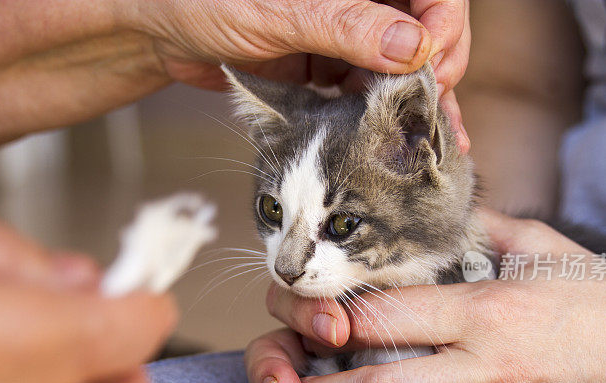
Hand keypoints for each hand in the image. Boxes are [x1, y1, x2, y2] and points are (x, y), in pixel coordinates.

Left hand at [149, 0, 469, 150]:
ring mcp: (346, 36)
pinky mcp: (328, 69)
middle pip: (426, 33)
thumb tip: (413, 48)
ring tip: (445, 143)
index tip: (435, 63)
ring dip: (421, 106)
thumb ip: (346, 26)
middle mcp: (361, 1)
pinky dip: (387, 119)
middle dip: (438, 73)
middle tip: (438, 114)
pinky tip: (406, 145)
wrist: (160, 30)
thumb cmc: (206, 0)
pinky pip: (370, 93)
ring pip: (403, 69)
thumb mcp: (280, 10)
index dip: (444, 25)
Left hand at [238, 209, 605, 382]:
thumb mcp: (540, 246)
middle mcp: (480, 367)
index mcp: (483, 308)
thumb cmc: (600, 301)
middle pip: (373, 380)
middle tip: (281, 374)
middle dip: (313, 381)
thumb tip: (428, 209)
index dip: (327, 311)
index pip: (383, 312)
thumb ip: (477, 226)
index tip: (298, 308)